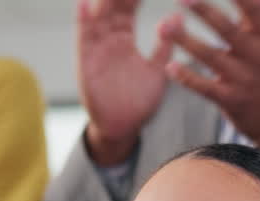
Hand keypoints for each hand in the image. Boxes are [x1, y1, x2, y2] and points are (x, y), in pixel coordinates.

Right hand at [78, 0, 173, 165]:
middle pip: (112, 5)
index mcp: (124, 38)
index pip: (129, 5)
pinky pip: (83, 40)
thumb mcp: (158, 70)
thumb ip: (164, 45)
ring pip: (97, 16)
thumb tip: (177, 15)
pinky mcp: (86, 64)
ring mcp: (95, 50)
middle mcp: (107, 39)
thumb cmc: (139, 101)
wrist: (123, 128)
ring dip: (103, 0)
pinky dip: (83, 22)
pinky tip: (85, 5)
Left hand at [163, 0, 259, 145]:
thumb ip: (256, 18)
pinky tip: (170, 67)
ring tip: (164, 27)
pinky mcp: (231, 100)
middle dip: (204, 11)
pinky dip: (186, 77)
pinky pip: (204, 87)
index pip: (253, 7)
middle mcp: (257, 55)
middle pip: (227, 29)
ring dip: (185, 41)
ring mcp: (243, 79)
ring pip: (210, 56)